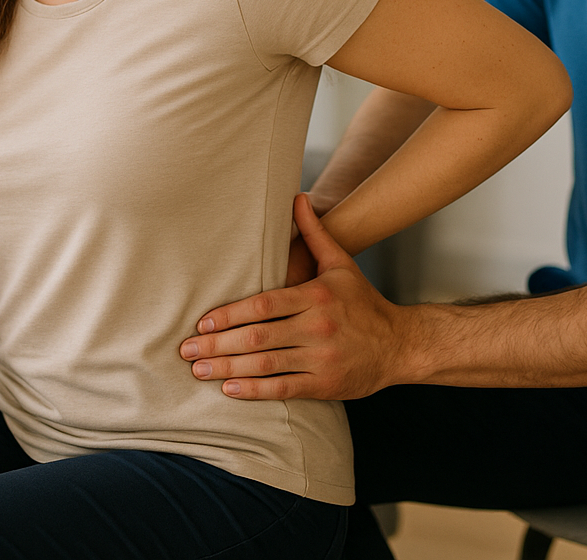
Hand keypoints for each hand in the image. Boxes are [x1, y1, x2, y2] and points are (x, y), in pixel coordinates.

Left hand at [180, 193, 410, 399]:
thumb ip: (314, 233)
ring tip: (199, 370)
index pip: (264, 305)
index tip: (203, 322)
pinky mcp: (325, 384)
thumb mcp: (340, 264)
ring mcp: (321, 357)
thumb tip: (297, 197)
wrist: (400, 344)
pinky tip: (230, 389)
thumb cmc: (363, 303)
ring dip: (228, 369)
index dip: (230, 315)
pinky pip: (283, 388)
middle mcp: (317, 327)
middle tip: (187, 349)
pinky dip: (255, 390)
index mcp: (316, 296)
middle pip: (258, 336)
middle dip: (218, 345)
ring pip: (266, 364)